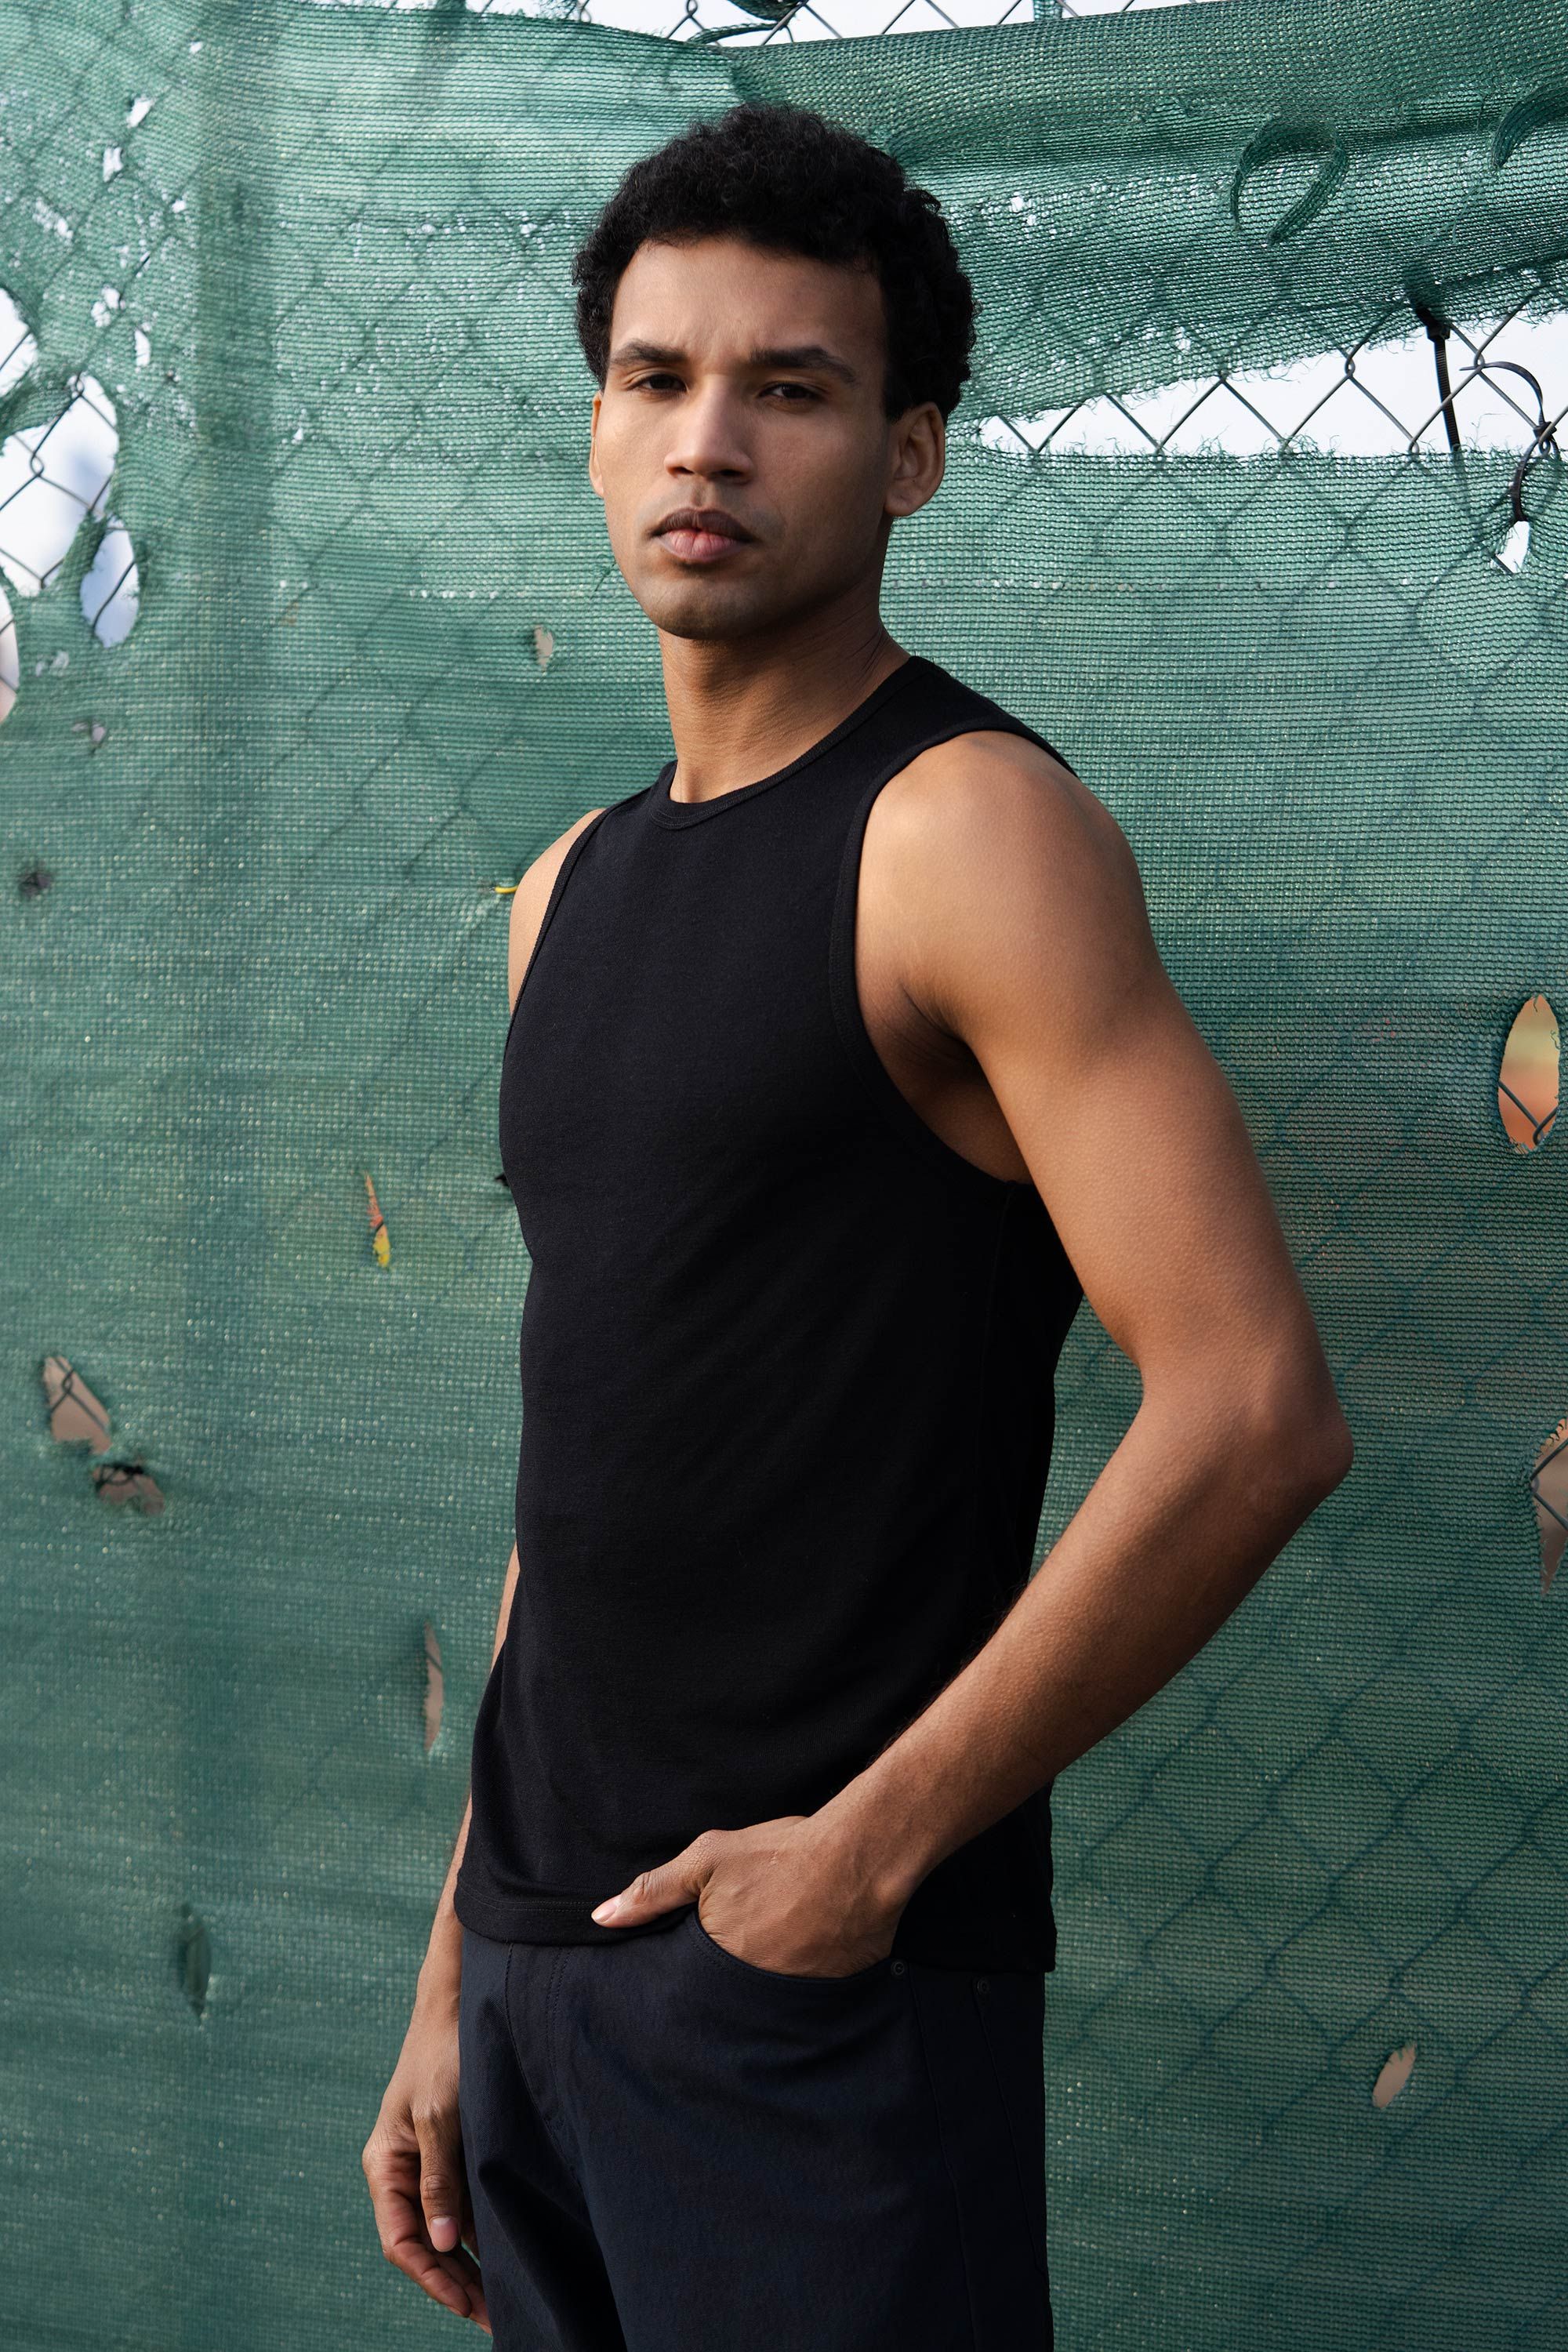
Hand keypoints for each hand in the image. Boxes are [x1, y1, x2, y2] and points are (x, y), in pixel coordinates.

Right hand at [362, 1991, 489, 2332]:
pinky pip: (462, 2205)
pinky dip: (481, 2232)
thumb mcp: (439, 2116)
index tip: (466, 2304)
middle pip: (423, 2244)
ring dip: (470, 2263)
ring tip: (503, 2300)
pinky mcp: (453, 2152)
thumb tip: (441, 2243)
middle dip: (454, 2282)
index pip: (400, 2241)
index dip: (431, 2278)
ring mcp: (428, 2163)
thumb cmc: (443, 2053)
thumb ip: (439, 2180)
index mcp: (385, 2165)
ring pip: (444, 2229)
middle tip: (493, 2318)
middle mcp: (403, 2170)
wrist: (459, 2003)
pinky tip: (507, 2254)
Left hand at [590, 1814, 905, 1977]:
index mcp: (715, 1961)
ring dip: (759, 1989)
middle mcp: (749, 1991)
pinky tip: (802, 1962)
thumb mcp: (707, 1860)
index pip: (685, 1989)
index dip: (686, 1979)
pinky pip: (800, 2005)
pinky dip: (796, 1990)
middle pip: (722, 2001)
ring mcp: (789, 1999)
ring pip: (760, 2006)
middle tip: (737, 1955)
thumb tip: (601, 1918)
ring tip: (770, 1958)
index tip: (691, 1967)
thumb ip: (653, 1891)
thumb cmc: (781, 1855)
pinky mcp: (826, 1999)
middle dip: (721, 1988)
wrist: (859, 1858)